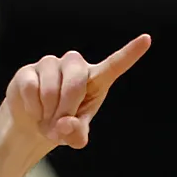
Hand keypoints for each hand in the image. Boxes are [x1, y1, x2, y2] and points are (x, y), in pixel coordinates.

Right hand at [4, 35, 151, 150]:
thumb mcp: (74, 135)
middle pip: (75, 82)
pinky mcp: (29, 70)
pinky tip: (34, 111)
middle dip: (66, 110)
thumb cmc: (61, 124)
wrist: (33, 123)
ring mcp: (51, 65)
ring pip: (51, 89)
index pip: (113, 66)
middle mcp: (75, 66)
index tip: (146, 40)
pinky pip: (32, 90)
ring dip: (47, 114)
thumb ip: (77, 135)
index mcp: (94, 80)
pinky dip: (33, 109)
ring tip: (46, 119)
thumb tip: (66, 124)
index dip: (129, 54)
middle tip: (58, 126)